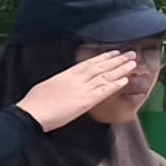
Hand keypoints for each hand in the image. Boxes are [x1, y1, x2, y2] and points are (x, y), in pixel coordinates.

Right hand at [16, 49, 146, 131]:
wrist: (32, 113)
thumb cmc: (34, 102)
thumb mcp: (47, 86)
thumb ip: (60, 82)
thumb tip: (65, 82)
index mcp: (66, 75)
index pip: (88, 63)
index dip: (102, 57)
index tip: (113, 53)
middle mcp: (76, 79)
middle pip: (100, 66)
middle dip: (116, 60)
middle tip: (130, 53)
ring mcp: (82, 89)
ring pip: (105, 76)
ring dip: (120, 69)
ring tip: (132, 63)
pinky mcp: (86, 101)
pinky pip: (104, 91)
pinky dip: (115, 85)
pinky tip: (125, 80)